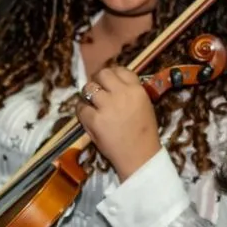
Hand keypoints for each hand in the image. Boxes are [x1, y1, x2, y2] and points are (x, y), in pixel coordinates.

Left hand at [76, 67, 161, 181]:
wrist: (140, 156)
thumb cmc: (144, 133)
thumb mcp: (145, 106)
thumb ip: (131, 92)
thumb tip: (114, 83)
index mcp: (137, 90)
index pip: (121, 70)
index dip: (113, 73)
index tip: (109, 80)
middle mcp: (122, 93)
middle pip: (103, 74)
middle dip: (98, 80)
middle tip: (97, 88)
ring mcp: (107, 106)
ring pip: (89, 88)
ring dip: (88, 94)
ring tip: (91, 102)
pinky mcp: (94, 120)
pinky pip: (81, 107)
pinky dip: (82, 110)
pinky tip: (87, 115)